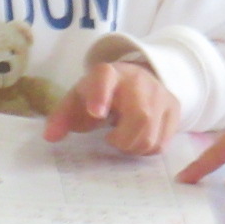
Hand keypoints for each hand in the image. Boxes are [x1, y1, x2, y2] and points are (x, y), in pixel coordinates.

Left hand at [43, 61, 178, 154]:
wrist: (135, 79)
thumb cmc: (101, 94)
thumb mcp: (78, 100)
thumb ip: (62, 117)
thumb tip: (50, 137)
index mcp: (108, 74)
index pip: (104, 77)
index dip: (100, 95)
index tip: (95, 113)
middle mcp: (138, 79)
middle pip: (139, 116)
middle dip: (122, 138)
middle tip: (111, 138)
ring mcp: (160, 92)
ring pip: (151, 134)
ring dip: (133, 146)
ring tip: (124, 138)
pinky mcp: (174, 107)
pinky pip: (162, 142)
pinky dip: (147, 149)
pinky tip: (138, 138)